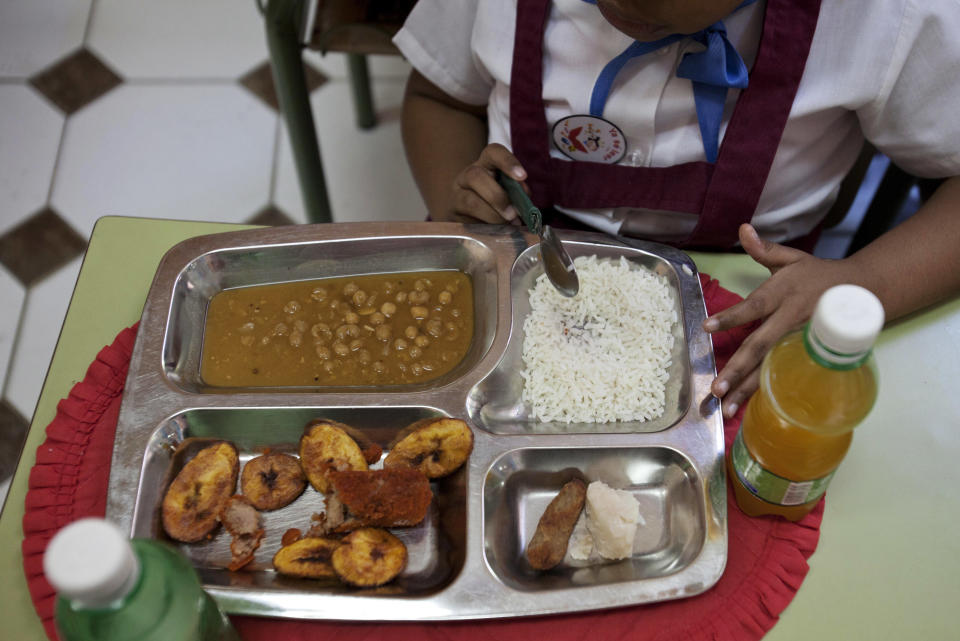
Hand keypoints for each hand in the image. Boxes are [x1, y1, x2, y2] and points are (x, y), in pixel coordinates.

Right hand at [450, 143, 527, 224]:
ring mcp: (457, 195)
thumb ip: (517, 191)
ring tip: (507, 224)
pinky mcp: (453, 215)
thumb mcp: (508, 190)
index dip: (508, 162)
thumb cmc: (496, 200)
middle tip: (514, 214)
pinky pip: (466, 220)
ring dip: (492, 215)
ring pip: (470, 201)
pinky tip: (496, 231)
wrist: (468, 214)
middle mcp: (467, 175)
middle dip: (498, 196)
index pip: (493, 152)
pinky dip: (485, 226)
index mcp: (485, 163)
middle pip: (475, 176)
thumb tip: (524, 198)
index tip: (522, 176)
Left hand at [702, 224, 856, 417]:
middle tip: (715, 388)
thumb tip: (744, 229)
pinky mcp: (808, 356)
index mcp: (783, 294)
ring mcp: (799, 343)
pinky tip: (750, 409)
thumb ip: (765, 249)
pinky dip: (768, 394)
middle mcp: (790, 321)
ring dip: (748, 390)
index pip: (753, 306)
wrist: (864, 293)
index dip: (731, 316)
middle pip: (760, 347)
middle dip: (737, 369)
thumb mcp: (793, 258)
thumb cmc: (819, 275)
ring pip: (771, 369)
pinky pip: (785, 377)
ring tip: (727, 408)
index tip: (707, 327)